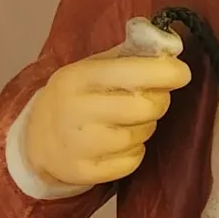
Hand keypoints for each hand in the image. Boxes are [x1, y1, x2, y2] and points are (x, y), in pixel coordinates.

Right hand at [25, 43, 190, 187]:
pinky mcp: (85, 171)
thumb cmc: (77, 96)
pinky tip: (119, 143)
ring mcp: (79, 144)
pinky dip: (135, 152)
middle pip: (145, 108)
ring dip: (146, 127)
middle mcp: (77, 110)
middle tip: (152, 99)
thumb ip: (130, 55)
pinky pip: (132, 161)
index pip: (134, 72)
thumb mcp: (93, 67)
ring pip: (140, 136)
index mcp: (80, 76)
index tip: (182, 73)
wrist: (37, 139)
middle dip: (159, 102)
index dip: (166, 72)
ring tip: (129, 121)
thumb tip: (172, 46)